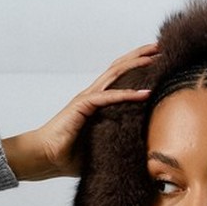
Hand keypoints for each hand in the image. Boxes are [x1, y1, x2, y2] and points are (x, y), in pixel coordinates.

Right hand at [2, 43, 159, 180]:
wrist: (46, 158)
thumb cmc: (68, 156)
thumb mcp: (100, 147)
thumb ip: (114, 141)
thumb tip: (136, 153)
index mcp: (96, 103)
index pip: (119, 79)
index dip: (136, 68)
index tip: (156, 62)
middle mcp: (92, 95)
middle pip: (119, 68)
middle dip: (139, 56)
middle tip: (160, 48)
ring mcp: (87, 98)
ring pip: (115, 74)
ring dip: (135, 64)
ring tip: (155, 57)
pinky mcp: (82, 106)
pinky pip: (108, 97)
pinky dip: (127, 94)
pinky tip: (144, 93)